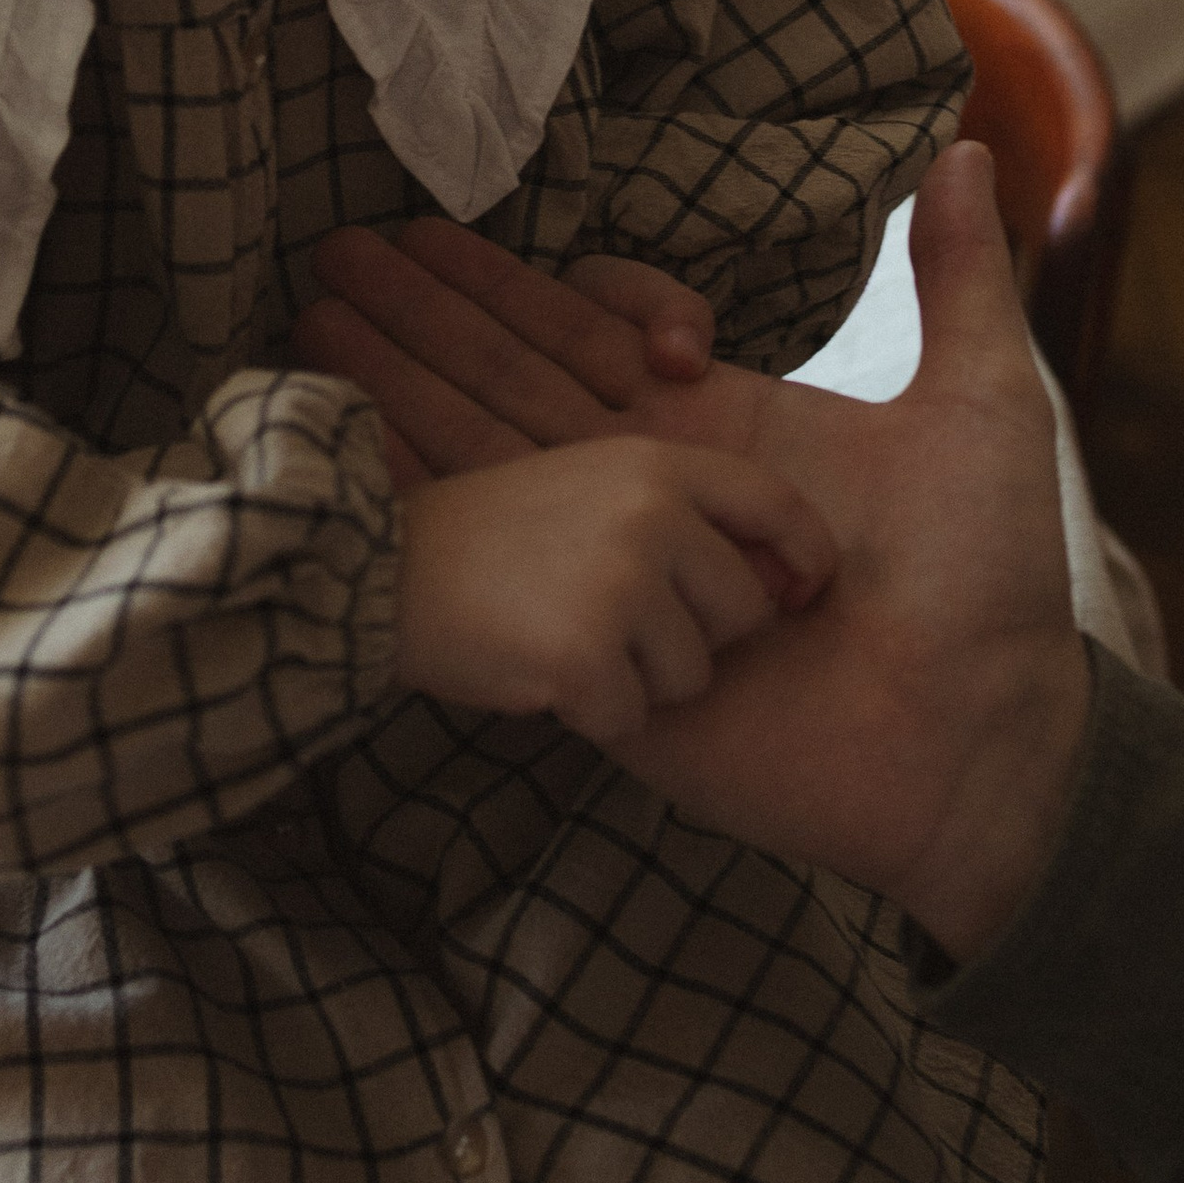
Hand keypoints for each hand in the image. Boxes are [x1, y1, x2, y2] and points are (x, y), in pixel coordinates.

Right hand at [310, 150, 1095, 960]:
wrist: (986, 747)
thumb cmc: (990, 581)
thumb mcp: (983, 407)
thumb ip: (961, 281)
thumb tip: (960, 149)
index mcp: (725, 430)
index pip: (592, 333)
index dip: (509, 281)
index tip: (428, 228)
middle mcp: (657, 498)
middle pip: (514, 383)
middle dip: (421, 319)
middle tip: (330, 255)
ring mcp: (623, 585)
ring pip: (490, 465)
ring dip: (397, 394)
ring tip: (308, 331)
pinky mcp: (605, 672)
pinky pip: (506, 592)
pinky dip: (430, 527)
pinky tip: (346, 474)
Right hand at [390, 434, 834, 745]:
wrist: (378, 567)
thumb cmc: (492, 537)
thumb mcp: (592, 484)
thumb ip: (681, 514)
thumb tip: (784, 584)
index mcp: (658, 464)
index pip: (780, 506)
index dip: (806, 557)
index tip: (801, 593)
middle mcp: (652, 514)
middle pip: (746, 610)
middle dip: (694, 636)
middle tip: (611, 618)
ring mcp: (621, 584)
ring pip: (693, 676)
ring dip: (638, 680)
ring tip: (566, 638)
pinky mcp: (586, 653)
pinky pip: (632, 718)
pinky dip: (588, 714)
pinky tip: (539, 672)